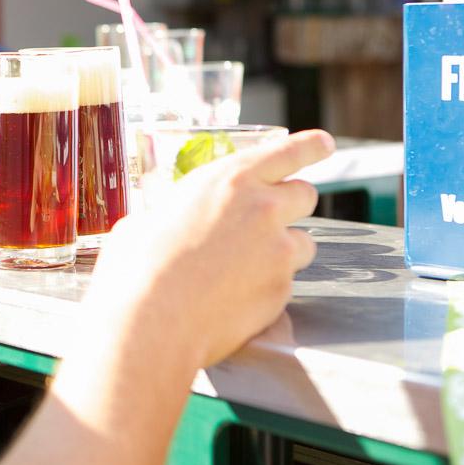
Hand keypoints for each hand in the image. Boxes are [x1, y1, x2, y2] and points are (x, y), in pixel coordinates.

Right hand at [91, 129, 334, 367]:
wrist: (152, 320)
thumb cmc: (138, 266)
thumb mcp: (151, 218)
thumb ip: (178, 212)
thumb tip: (170, 224)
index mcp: (229, 179)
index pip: (288, 152)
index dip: (311, 147)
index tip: (324, 144)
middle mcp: (263, 208)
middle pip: (305, 194)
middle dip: (292, 204)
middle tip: (269, 219)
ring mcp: (278, 251)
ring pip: (304, 243)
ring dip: (284, 249)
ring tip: (245, 267)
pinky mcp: (282, 290)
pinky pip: (286, 282)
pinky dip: (268, 287)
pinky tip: (234, 298)